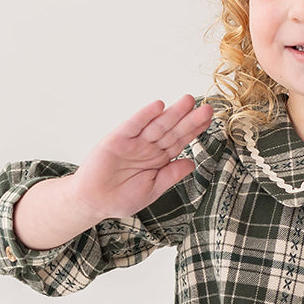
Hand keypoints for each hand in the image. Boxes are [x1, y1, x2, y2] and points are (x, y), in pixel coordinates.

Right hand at [70, 94, 213, 223]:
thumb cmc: (122, 198)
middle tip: (207, 107)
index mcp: (159, 159)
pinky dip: (145, 115)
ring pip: (157, 125)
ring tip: (188, 101)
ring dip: (172, 113)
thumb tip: (192, 163)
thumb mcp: (153, 190)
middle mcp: (149, 148)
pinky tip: (158, 106)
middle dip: (189, 119)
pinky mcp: (117, 139)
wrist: (94, 202)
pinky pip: (133, 125)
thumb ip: (171, 175)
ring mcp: (134, 142)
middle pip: (173, 131)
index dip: (195, 130)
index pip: (180, 141)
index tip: (209, 119)